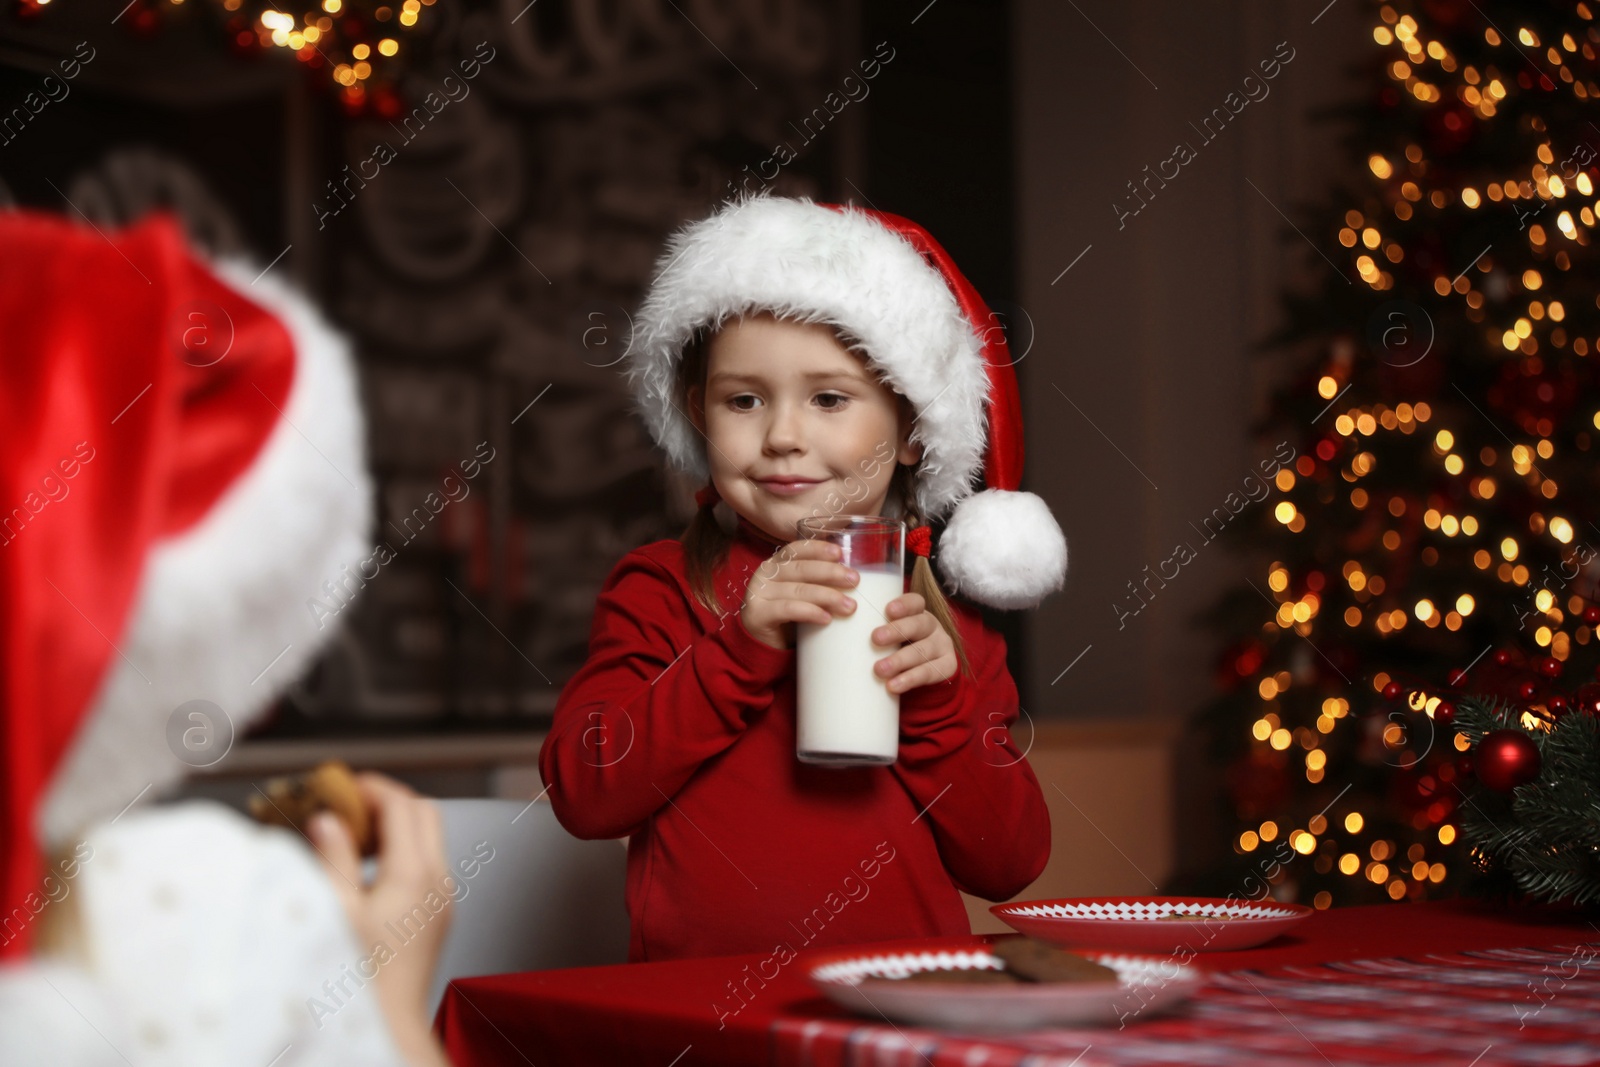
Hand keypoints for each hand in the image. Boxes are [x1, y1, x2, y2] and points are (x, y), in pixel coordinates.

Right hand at [310, 773, 452, 1066]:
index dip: (369, 787)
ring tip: (349, 837)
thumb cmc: (360, 979)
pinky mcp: (438, 916)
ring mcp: (443, 899)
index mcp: (415, 874)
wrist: (389, 1028)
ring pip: (427, 838)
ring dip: (392, 827)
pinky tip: (364, 871)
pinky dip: (399, 852)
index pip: (402, 804)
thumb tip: (326, 821)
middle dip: (385, 800)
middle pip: (422, 813)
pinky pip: (426, 865)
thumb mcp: (335, 912)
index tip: (339, 786)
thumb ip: (333, 859)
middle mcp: (438, 881)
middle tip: (345, 806)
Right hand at [740, 537, 860, 649]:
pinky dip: (810, 612)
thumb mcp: (804, 593)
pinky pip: (787, 609)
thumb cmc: (791, 616)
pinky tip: (826, 619)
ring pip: (798, 590)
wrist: (765, 645)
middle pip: (801, 569)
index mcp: (777, 563)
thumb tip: (853, 577)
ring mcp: (758, 593)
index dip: (818, 549)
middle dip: (830, 572)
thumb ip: (819, 582)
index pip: (797, 549)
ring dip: (827, 596)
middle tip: (854, 580)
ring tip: (849, 606)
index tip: (840, 553)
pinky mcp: (757, 614)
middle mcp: (766, 574)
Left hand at [870, 593, 957, 693]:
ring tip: (879, 670)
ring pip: (923, 651)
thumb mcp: (886, 636)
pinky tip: (894, 686)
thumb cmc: (895, 649)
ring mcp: (942, 647)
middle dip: (897, 631)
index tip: (887, 610)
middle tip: (875, 639)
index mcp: (917, 613)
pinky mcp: (947, 668)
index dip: (904, 604)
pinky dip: (910, 679)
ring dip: (900, 660)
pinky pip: (929, 673)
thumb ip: (864, 629)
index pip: (916, 602)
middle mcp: (932, 626)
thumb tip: (819, 625)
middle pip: (919, 624)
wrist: (925, 676)